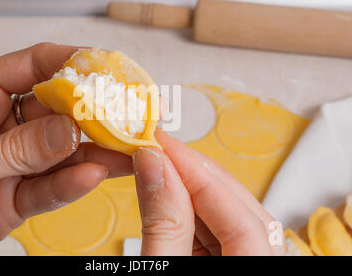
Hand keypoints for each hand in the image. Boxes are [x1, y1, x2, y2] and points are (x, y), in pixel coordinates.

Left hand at [0, 43, 131, 254]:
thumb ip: (15, 150)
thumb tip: (67, 131)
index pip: (34, 66)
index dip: (72, 63)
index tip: (107, 69)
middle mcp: (2, 123)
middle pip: (59, 108)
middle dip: (95, 112)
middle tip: (127, 115)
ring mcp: (15, 160)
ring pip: (64, 150)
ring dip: (96, 150)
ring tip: (127, 150)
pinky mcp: (20, 195)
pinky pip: (53, 186)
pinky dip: (74, 183)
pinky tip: (94, 175)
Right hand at [133, 131, 285, 255]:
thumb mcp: (161, 270)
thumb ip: (163, 224)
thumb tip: (154, 164)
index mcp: (255, 273)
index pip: (244, 221)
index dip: (202, 177)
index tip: (163, 147)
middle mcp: (257, 265)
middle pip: (242, 212)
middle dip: (198, 176)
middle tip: (160, 150)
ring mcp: (242, 262)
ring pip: (228, 218)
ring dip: (191, 190)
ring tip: (159, 166)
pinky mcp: (223, 261)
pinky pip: (214, 231)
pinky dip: (188, 210)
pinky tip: (166, 193)